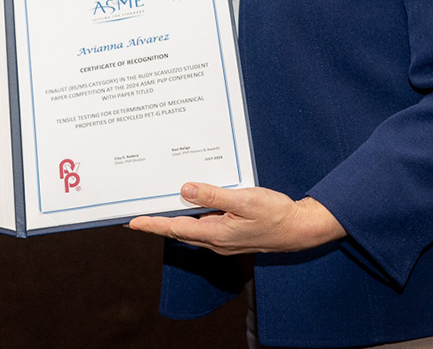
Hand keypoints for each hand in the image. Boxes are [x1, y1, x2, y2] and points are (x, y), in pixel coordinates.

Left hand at [128, 183, 344, 254]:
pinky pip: (204, 227)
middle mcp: (216, 241)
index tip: (133, 223)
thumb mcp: (244, 200)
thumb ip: (214, 195)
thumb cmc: (275, 214)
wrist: (300, 229)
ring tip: (155, 211)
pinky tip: (189, 208)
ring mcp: (224, 240)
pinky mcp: (231, 235)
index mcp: (216, 234)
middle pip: (179, 232)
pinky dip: (191, 219)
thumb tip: (185, 190)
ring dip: (173, 222)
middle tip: (135, 219)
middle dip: (157, 224)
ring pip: (191, 230)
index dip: (153, 225)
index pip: (176, 229)